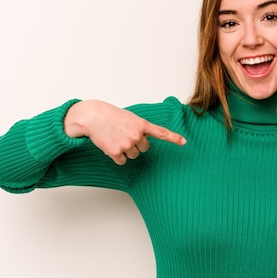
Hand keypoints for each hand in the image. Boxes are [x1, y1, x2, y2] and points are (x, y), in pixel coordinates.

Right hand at [64, 100, 185, 164]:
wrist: (92, 117)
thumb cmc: (110, 116)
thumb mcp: (129, 118)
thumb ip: (139, 129)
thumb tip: (143, 143)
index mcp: (141, 124)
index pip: (161, 132)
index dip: (173, 138)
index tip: (184, 142)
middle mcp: (137, 135)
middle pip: (144, 149)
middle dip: (136, 144)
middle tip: (124, 135)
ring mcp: (127, 145)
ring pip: (133, 155)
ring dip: (126, 150)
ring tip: (115, 138)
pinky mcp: (116, 153)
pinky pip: (122, 161)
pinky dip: (117, 156)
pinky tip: (110, 145)